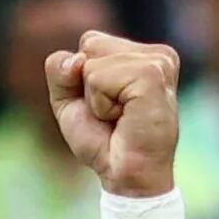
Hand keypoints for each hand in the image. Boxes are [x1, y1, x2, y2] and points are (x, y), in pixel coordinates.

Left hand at [49, 31, 179, 198]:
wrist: (127, 177)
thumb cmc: (103, 141)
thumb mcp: (69, 100)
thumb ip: (60, 69)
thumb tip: (78, 59)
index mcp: (144, 54)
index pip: (90, 42)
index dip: (82, 79)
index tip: (107, 105)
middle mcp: (157, 54)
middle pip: (90, 44)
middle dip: (87, 85)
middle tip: (113, 114)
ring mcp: (158, 62)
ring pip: (91, 62)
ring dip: (95, 99)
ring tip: (120, 118)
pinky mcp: (153, 75)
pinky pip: (98, 78)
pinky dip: (100, 105)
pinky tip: (124, 118)